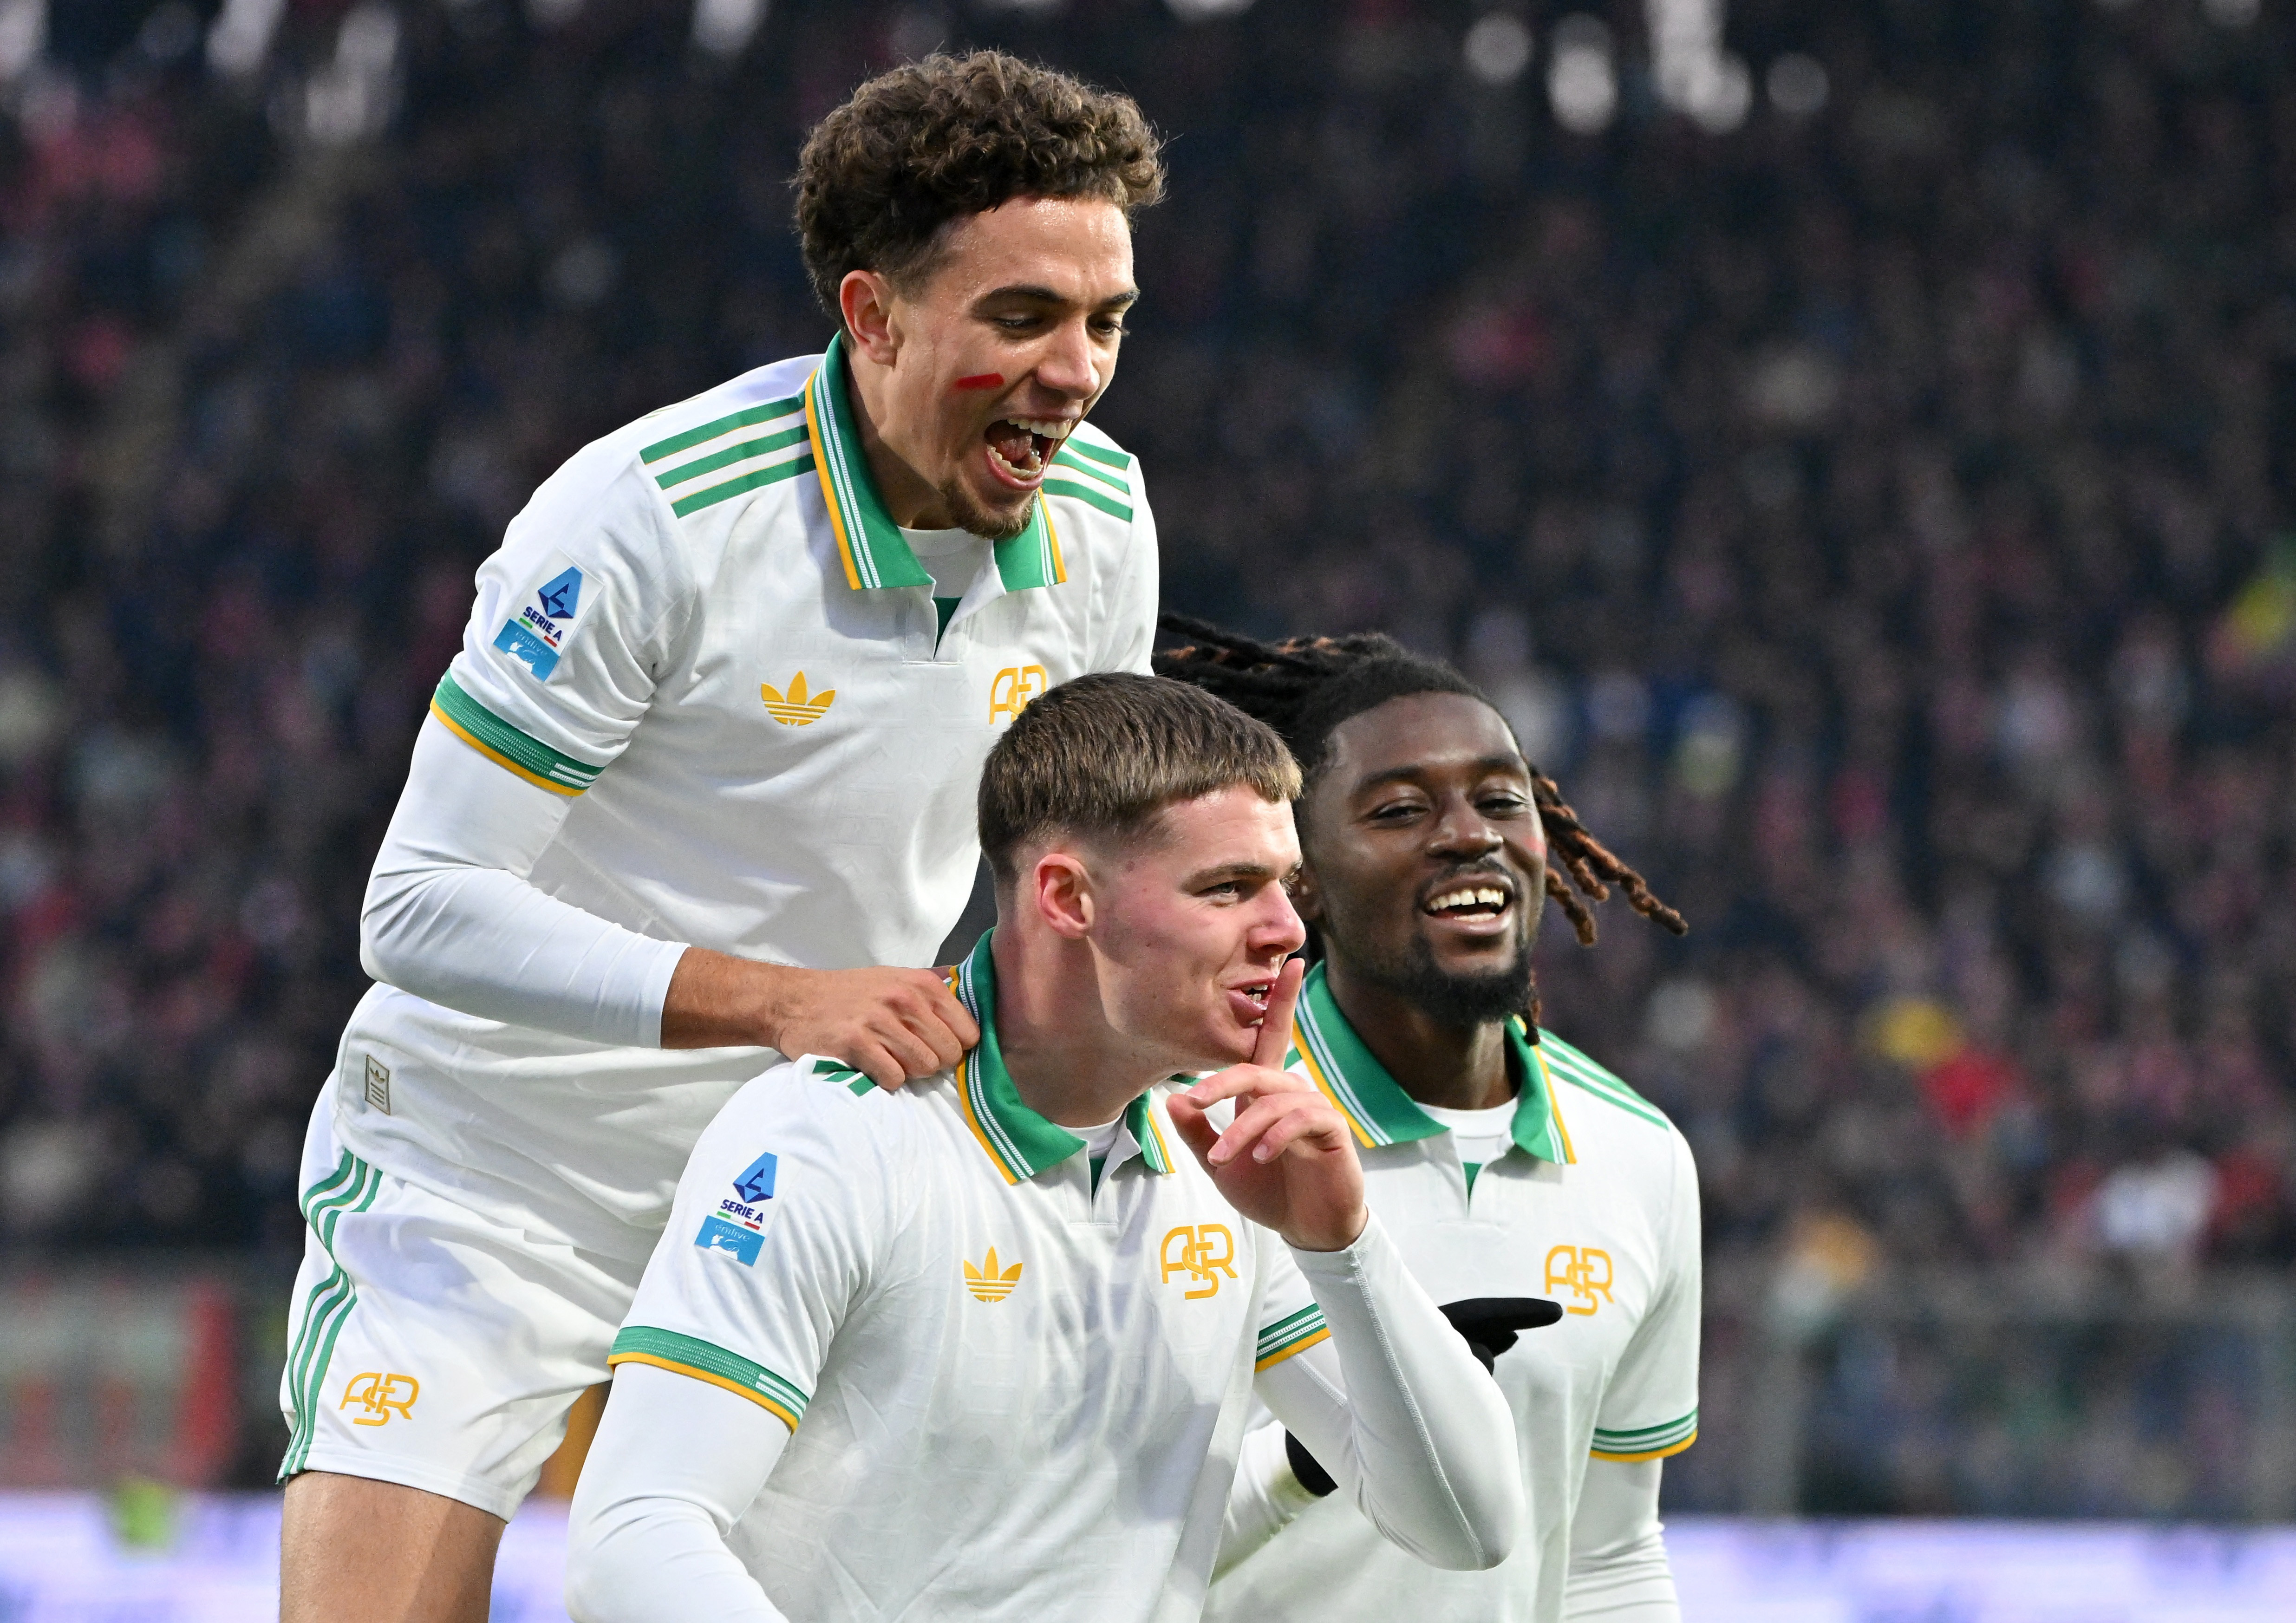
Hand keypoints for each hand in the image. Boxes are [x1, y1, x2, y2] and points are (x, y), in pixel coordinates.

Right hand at [661, 950, 978, 1087]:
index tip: (936, 1047)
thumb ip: (934, 986)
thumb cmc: (850, 993)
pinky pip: (894, 1078)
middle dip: (933, 1063)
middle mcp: (904, 999)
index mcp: (921, 984)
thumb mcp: (895, 977)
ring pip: (924, 1068)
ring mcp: (879, 1021)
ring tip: (889, 1060)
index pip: (968, 1031)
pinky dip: (887, 1081)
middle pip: (948, 1054)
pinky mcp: (856, 1043)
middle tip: (909, 1057)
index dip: (956, 1046)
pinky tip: (872, 1068)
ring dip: (909, 1072)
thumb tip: (975, 992)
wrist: (793, 1000)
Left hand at [1165, 960, 1366, 1252]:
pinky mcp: (1333, 1131)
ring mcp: (1315, 1110)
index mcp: (1267, 1093)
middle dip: (1221, 1083)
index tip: (1287, 961)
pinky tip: (1263, 1156)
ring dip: (1243, 1128)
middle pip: (1257, 1069)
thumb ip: (1198, 1132)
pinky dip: (1277, 1136)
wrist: (1307, 1229)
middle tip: (1192, 1101)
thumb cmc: (1268, 1191)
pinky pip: (1303, 1120)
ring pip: (1273, 1100)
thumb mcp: (1220, 1164)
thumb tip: (1171, 1097)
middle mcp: (1292, 1093)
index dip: (1280, 1001)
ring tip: (1221, 1157)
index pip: (1270, 1039)